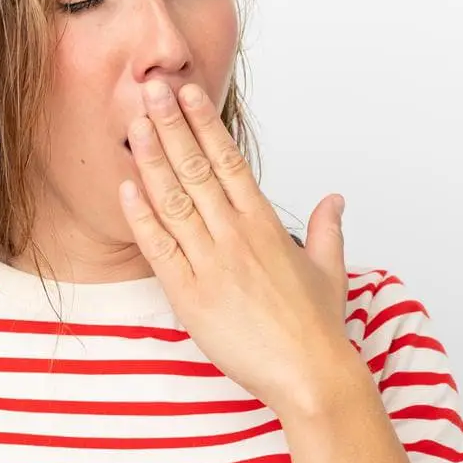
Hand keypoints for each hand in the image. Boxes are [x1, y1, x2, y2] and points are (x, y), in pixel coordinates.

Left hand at [118, 78, 356, 411]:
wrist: (311, 374)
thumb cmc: (319, 329)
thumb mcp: (330, 270)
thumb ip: (329, 229)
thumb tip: (335, 198)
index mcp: (266, 225)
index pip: (229, 161)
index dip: (205, 124)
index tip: (188, 93)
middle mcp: (237, 236)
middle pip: (197, 169)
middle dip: (171, 126)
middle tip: (151, 87)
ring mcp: (212, 264)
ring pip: (175, 201)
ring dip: (152, 159)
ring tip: (134, 123)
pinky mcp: (192, 296)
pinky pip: (160, 249)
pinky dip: (142, 217)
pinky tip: (127, 187)